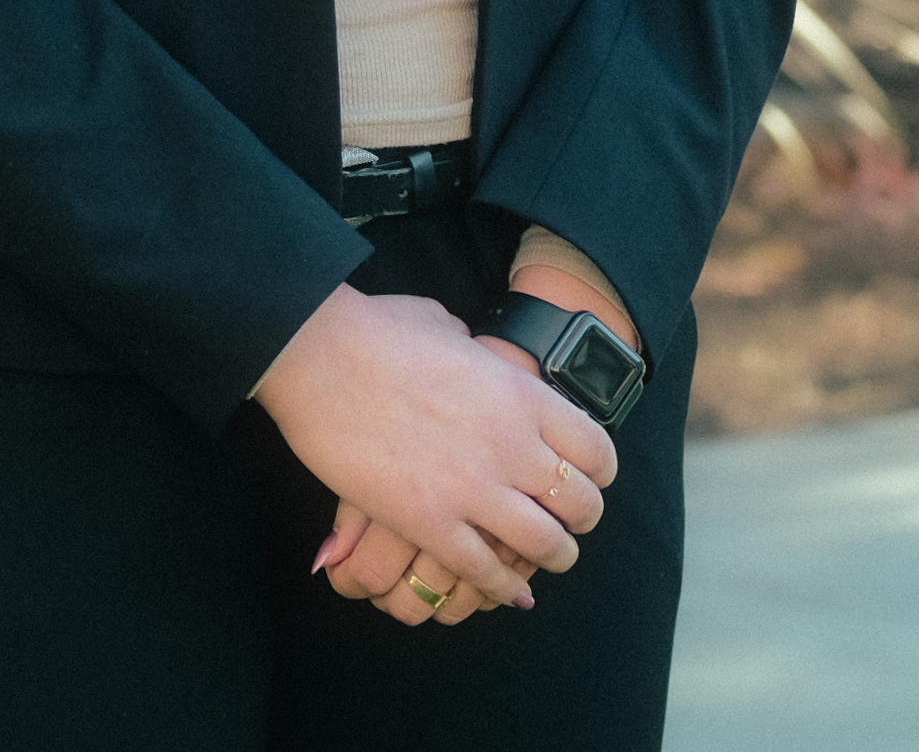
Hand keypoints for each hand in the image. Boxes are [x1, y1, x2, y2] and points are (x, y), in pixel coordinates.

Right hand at [253, 288, 618, 618]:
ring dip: (552, 558)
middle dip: (580, 520)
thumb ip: (471, 349)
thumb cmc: (377, 330)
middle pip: (581, 504)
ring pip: (545, 546)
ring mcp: (473, 488)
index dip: (598, 473)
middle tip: (567, 523)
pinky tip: (509, 592)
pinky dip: (503, 588)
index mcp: (522, 394)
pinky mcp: (430, 523)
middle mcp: (512, 445)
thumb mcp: (445, 326)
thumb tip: (467, 349)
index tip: (587, 480)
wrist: (320, 354)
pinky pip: (485, 570)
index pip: (596, 450)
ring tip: (547, 560)